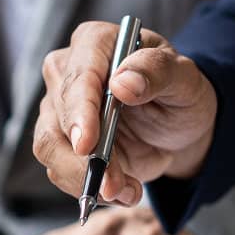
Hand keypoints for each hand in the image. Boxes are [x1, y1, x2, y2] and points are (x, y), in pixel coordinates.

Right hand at [33, 21, 218, 204]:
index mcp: (95, 43)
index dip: (80, 111)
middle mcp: (68, 71)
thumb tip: (123, 83)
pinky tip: (121, 190)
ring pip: (49, 147)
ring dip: (84, 178)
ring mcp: (59, 108)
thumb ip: (158, 72)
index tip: (86, 145)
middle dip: (84, 158)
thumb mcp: (185, 79)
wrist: (177, 127)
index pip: (78, 76)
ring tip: (125, 192)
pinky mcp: (61, 142)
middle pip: (57, 116)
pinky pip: (59, 169)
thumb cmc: (180, 93)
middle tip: (115, 185)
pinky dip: (87, 188)